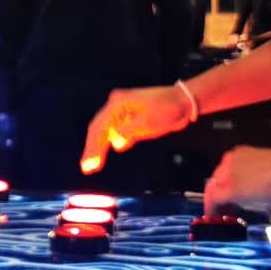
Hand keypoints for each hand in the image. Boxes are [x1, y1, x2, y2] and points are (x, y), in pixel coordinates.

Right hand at [80, 85, 195, 174]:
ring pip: (105, 132)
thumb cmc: (169, 107)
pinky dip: (108, 144)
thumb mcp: (150, 121)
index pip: (99, 127)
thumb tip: (116, 143)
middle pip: (99, 129)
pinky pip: (114, 133)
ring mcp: (122, 113)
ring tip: (92, 165)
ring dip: (98, 148)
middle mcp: (117, 107)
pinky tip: (103, 155)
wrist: (183, 102)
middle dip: (92, 148)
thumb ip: (130, 131)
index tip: (89, 162)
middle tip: (87, 167)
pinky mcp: (129, 120)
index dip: (92, 146)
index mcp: (118, 104)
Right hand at [203, 146, 270, 213]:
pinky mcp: (241, 150)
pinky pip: (230, 164)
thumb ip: (239, 203)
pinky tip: (242, 179)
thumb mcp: (258, 205)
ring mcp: (233, 158)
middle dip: (216, 196)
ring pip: (221, 173)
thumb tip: (233, 202)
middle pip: (213, 185)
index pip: (211, 199)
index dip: (210, 209)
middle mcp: (226, 171)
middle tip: (223, 207)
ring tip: (234, 194)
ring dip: (223, 183)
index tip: (212, 215)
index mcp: (230, 189)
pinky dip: (232, 172)